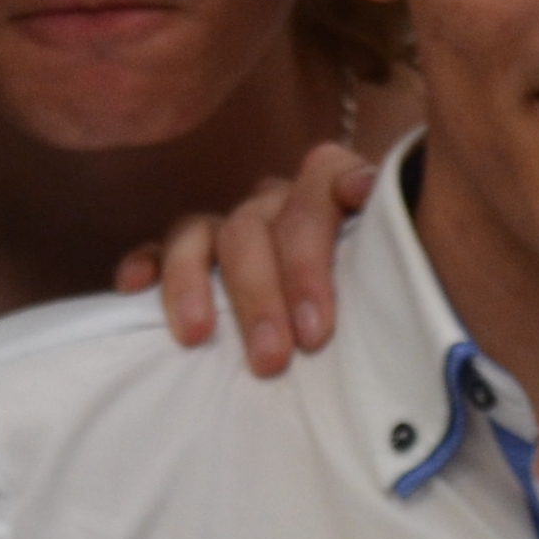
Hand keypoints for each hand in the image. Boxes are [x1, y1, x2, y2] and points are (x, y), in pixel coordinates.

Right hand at [116, 140, 376, 379]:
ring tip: (199, 337)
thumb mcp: (397, 287)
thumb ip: (398, 270)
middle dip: (264, 293)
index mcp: (333, 197)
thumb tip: (404, 277)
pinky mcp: (186, 255)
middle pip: (256, 223)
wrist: (338, 344)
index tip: (319, 317)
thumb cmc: (375, 315)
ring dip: (197, 282)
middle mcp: (279, 204)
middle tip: (274, 358)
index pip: (323, 180)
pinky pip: (158, 248)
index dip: (317, 245)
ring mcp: (230, 227)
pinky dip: (147, 264)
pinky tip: (134, 287)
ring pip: (202, 231)